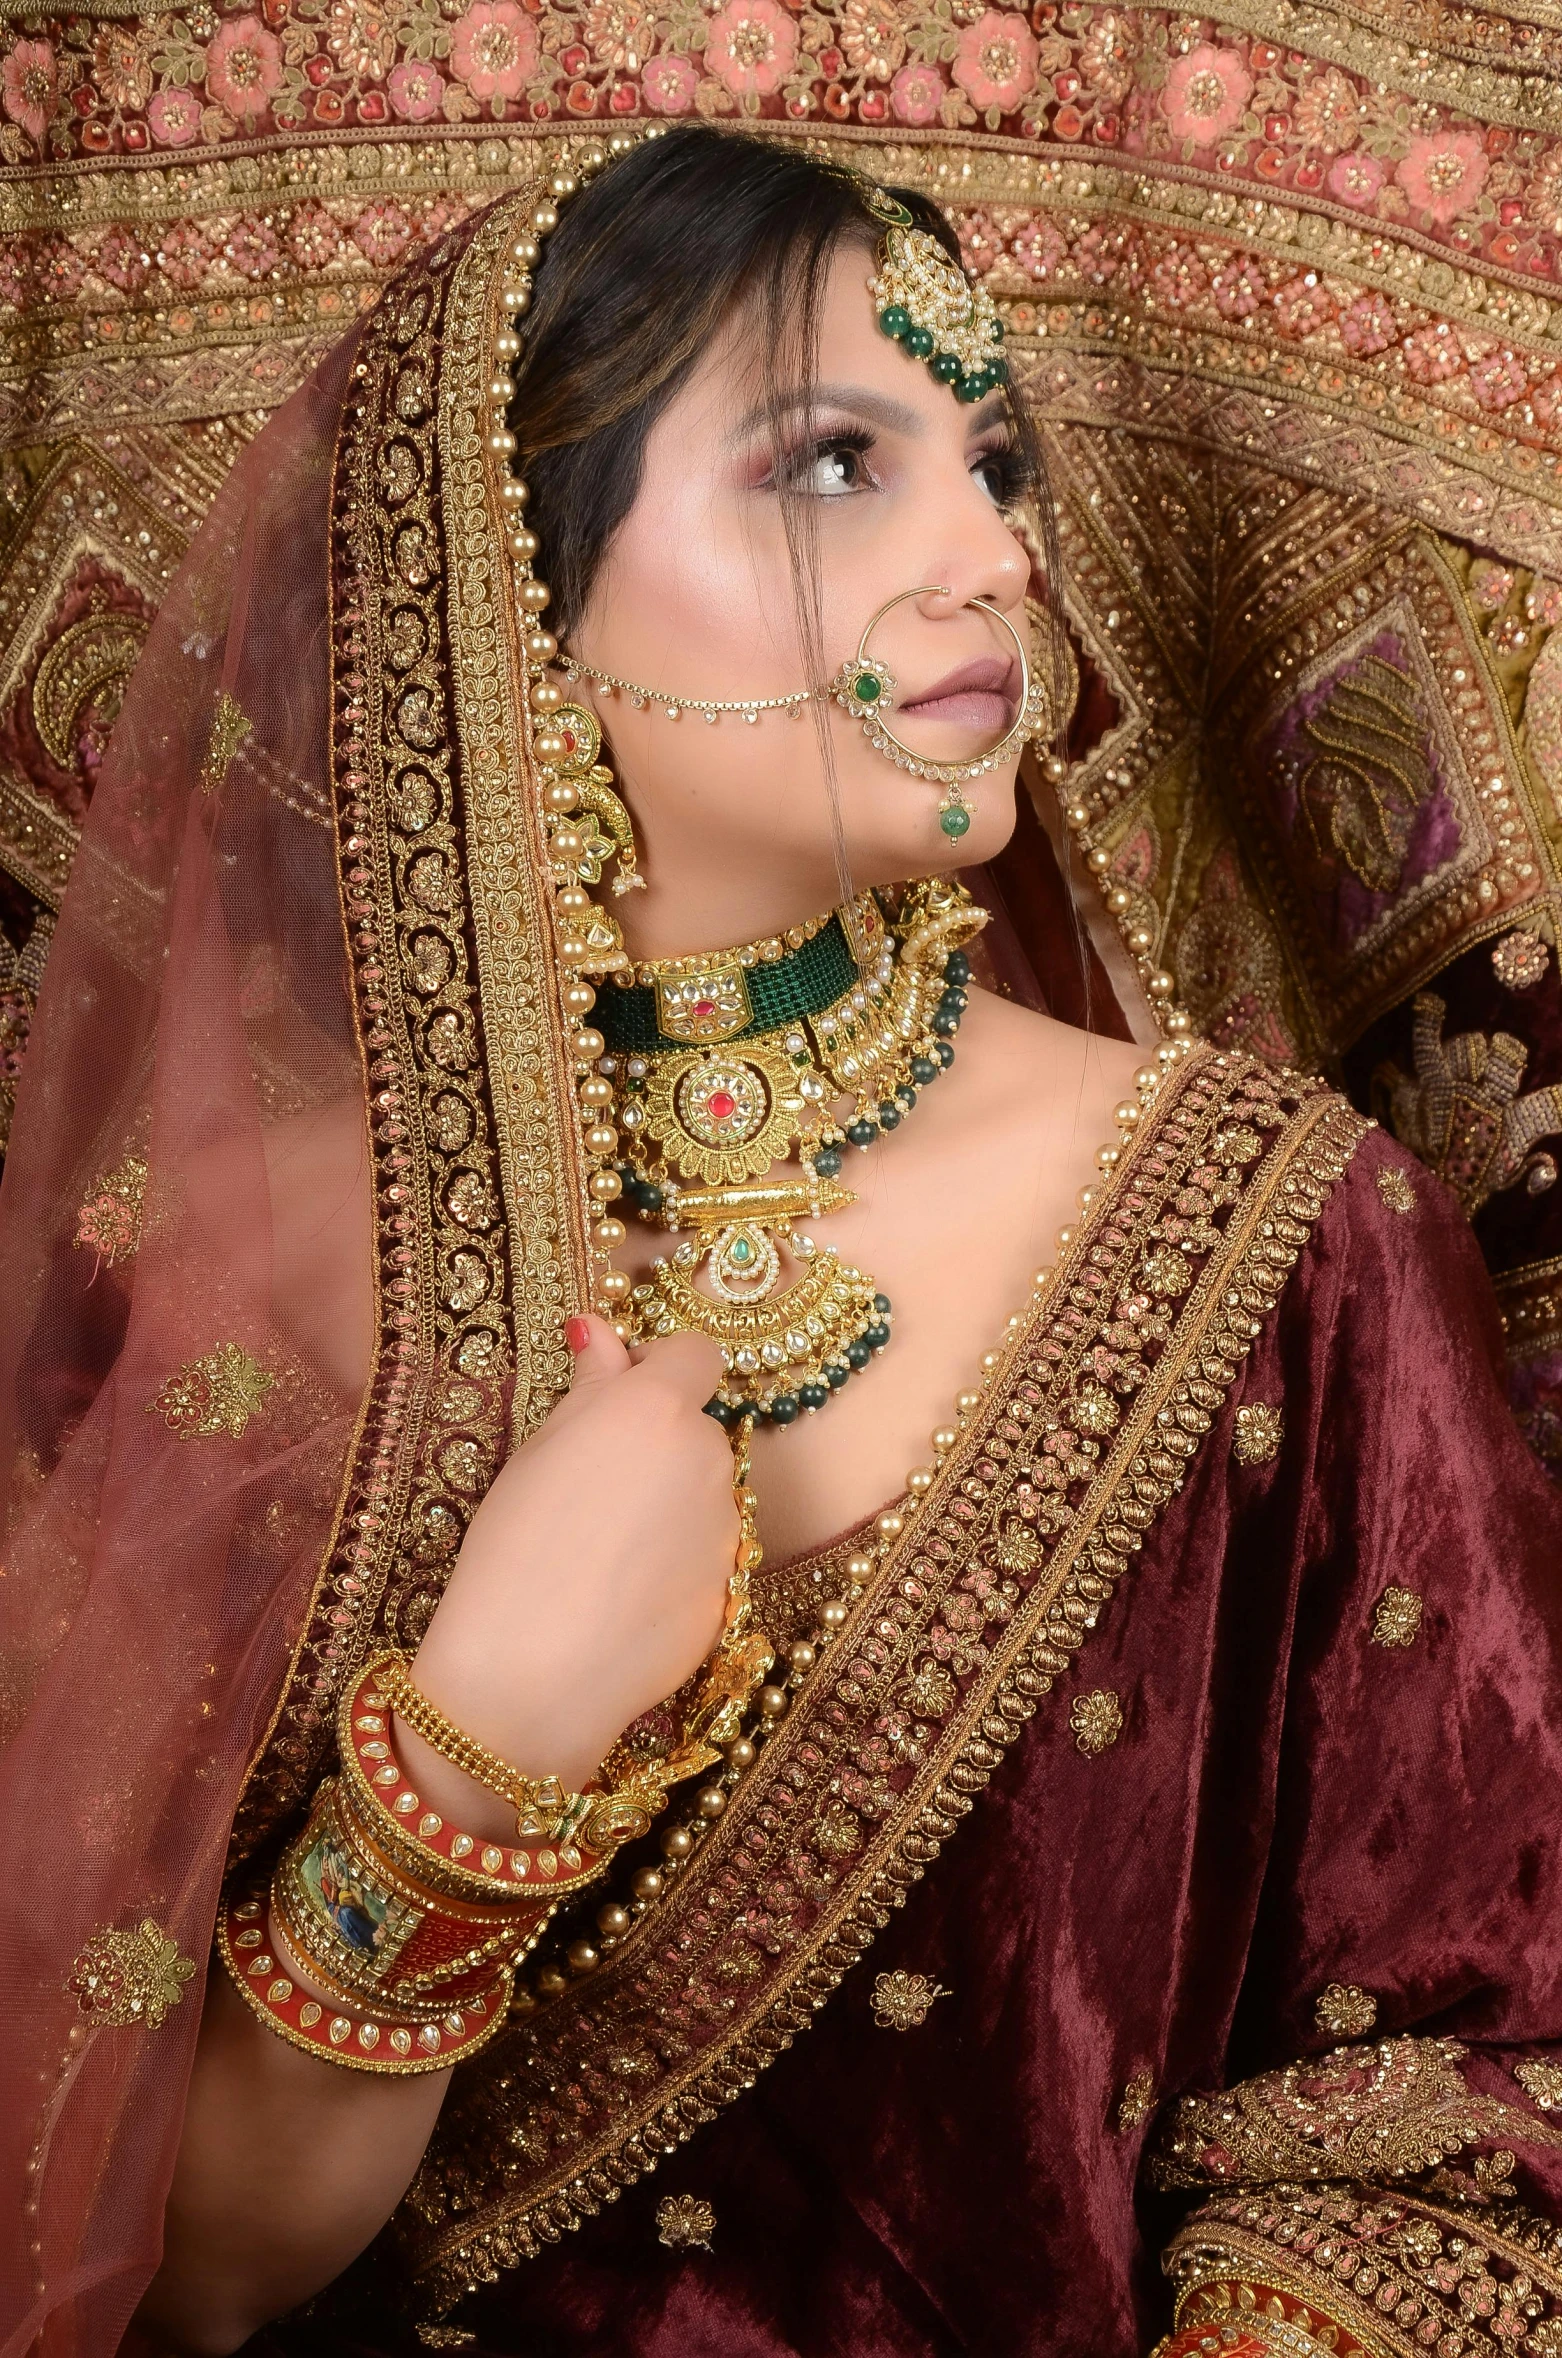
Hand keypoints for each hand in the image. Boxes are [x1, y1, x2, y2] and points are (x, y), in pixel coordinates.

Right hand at [401, 1319, 737, 1830]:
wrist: (530, 1673)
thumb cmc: (512, 1549)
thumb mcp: (535, 1451)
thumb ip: (589, 1386)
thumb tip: (602, 1333)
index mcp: (657, 1409)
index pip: (695, 1354)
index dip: (660, 1370)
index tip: (617, 1399)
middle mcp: (707, 1458)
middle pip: (697, 1428)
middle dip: (657, 1444)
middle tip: (591, 1487)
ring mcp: (725, 1528)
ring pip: (702, 1494)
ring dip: (668, 1504)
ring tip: (600, 1552)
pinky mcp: (728, 1590)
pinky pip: (703, 1555)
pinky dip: (672, 1563)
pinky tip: (618, 1596)